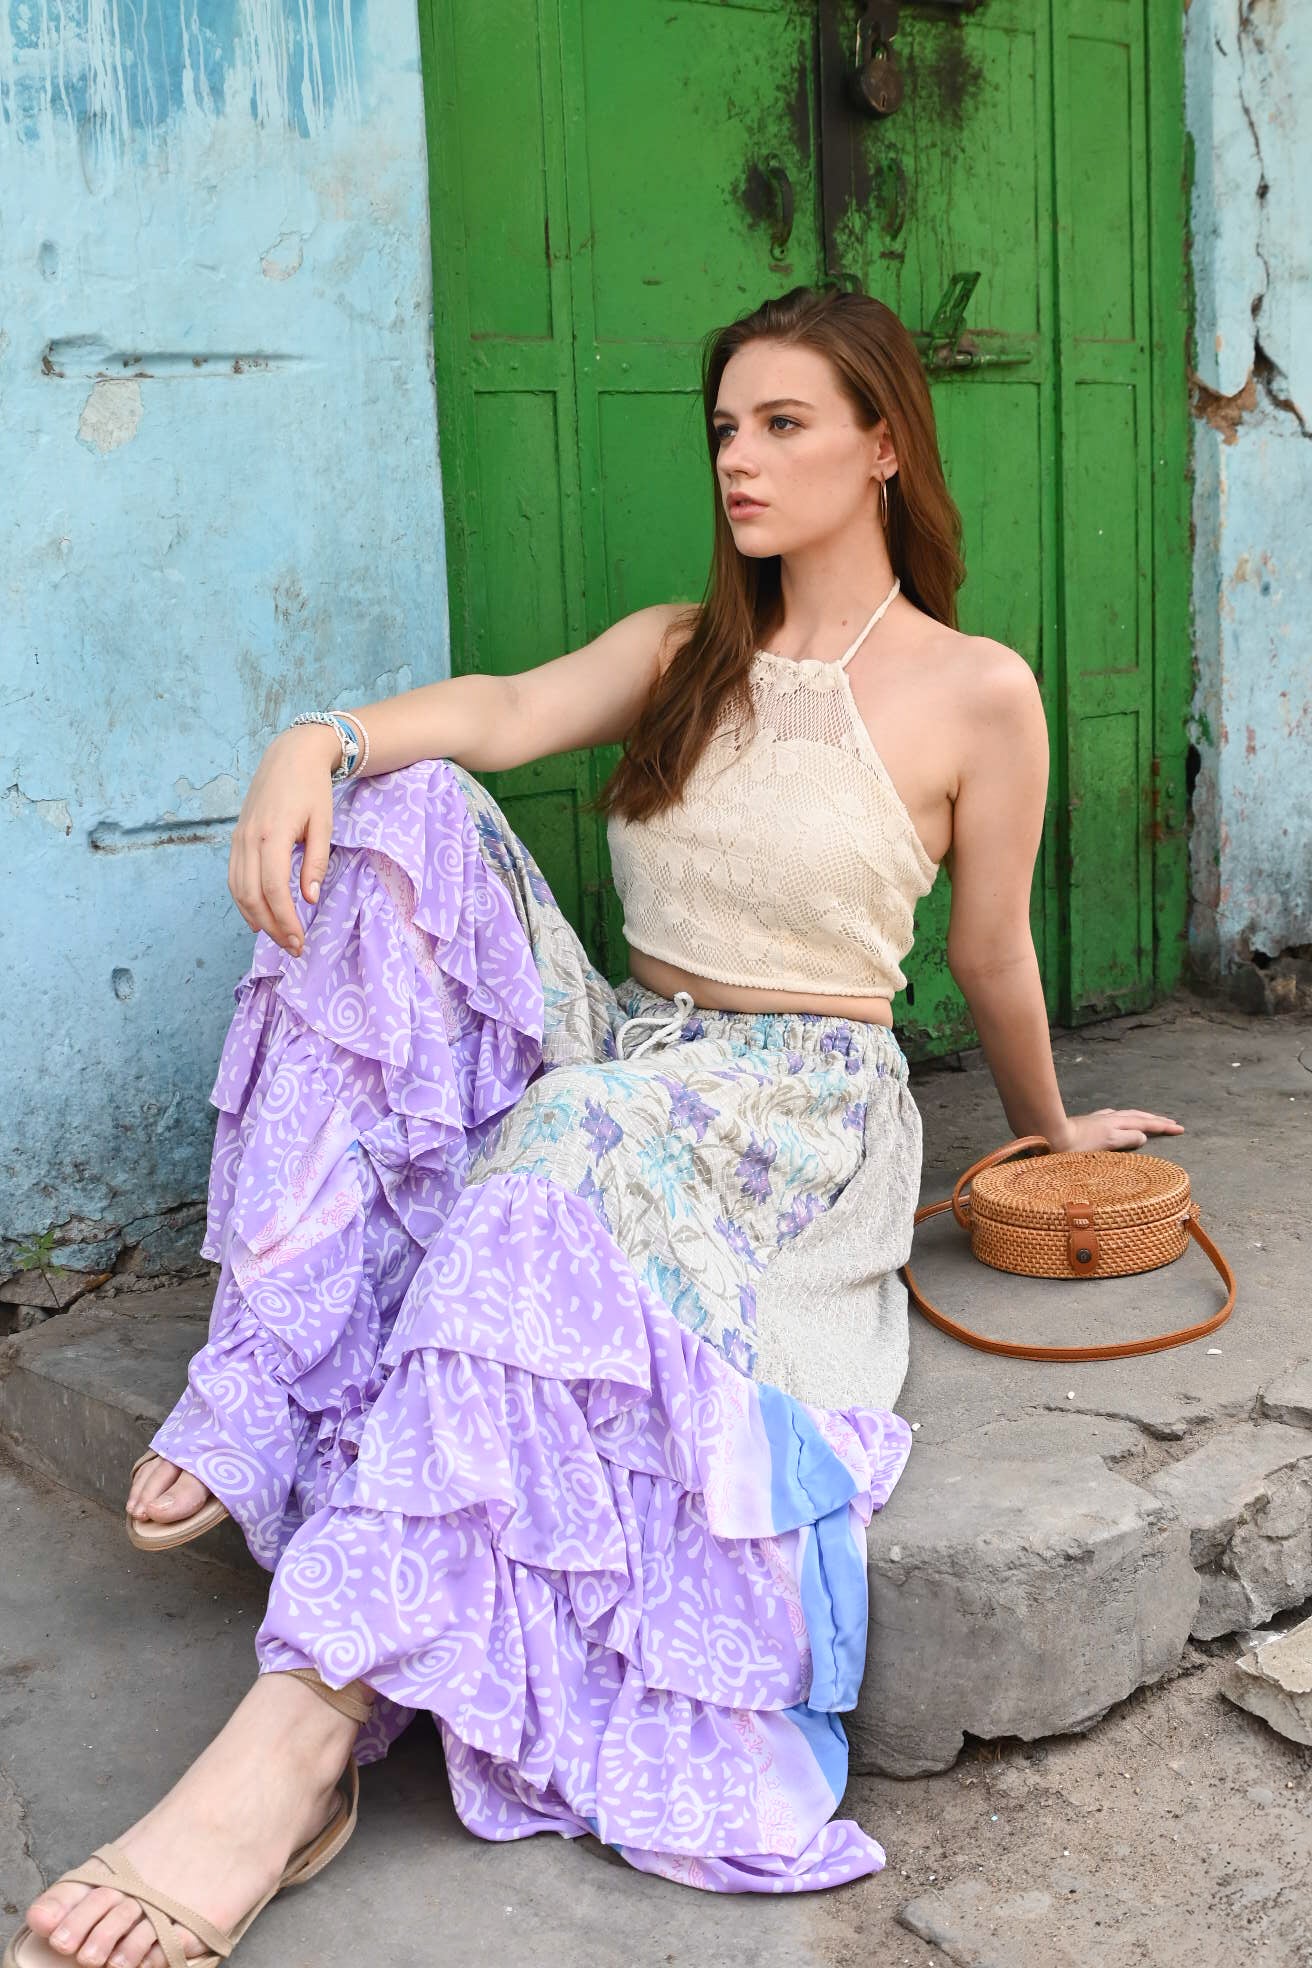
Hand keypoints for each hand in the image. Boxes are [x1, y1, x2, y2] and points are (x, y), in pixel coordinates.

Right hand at [228, 725, 339, 953]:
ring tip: (277, 936)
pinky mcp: (236, 837)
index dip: (285, 920)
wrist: (290, 754)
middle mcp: (249, 839)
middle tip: (292, 946)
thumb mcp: (323, 824)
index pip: (274, 890)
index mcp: (273, 835)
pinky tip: (256, 916)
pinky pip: (234, 877)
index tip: (300, 941)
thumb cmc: (312, 789)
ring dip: (255, 918)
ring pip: (238, 890)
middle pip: (252, 896)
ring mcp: (238, 838)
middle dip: (272, 927)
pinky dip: (243, 901)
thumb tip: (309, 898)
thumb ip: (316, 862)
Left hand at [1049, 1109, 1184, 1152]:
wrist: (1049, 1135)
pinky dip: (1123, 1117)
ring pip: (1126, 1115)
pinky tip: (1118, 1118)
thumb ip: (1127, 1138)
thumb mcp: (1106, 1144)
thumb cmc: (1075, 1146)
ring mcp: (1099, 1120)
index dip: (1163, 1126)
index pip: (1146, 1124)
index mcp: (1116, 1124)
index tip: (1180, 1129)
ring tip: (1151, 1119)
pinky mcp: (1088, 1123)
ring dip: (1141, 1117)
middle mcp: (1110, 1119)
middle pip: (1138, 1116)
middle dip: (1156, 1120)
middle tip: (1173, 1123)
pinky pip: (1112, 1116)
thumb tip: (1143, 1135)